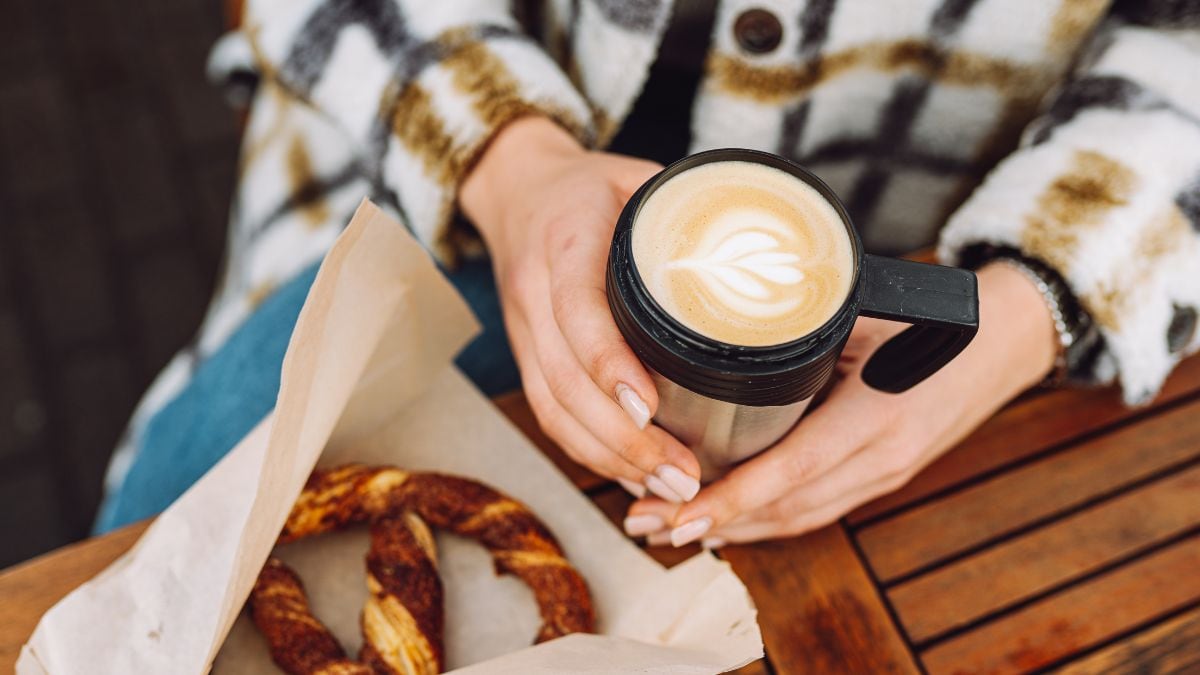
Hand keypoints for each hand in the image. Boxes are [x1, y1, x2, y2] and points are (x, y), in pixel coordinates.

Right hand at [460, 116, 702, 501]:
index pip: (577, 310)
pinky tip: (632, 476)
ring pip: (553, 408)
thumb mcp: (643, 180)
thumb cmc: (593, 186)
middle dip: (622, 437)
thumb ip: (693, 216)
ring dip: (608, 457)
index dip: (609, 362)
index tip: (651, 405)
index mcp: (566, 238)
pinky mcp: (528, 357)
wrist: (518, 189)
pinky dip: (588, 452)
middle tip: (683, 472)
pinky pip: (549, 414)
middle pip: (564, 379)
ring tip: (668, 487)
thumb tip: (774, 255)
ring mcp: (524, 329)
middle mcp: (534, 290)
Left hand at [623, 263, 1058, 546]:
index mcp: (878, 417)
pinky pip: (812, 510)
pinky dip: (762, 520)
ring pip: (795, 519)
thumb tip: (729, 307)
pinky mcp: (878, 478)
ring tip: (663, 527)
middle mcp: (881, 460)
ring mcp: (882, 476)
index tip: (677, 511)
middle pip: (784, 509)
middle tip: (642, 520)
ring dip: (729, 528)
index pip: (793, 470)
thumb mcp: (873, 311)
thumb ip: (811, 318)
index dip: (732, 497)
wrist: (1003, 346)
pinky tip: (720, 521)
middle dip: (710, 521)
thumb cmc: (937, 320)